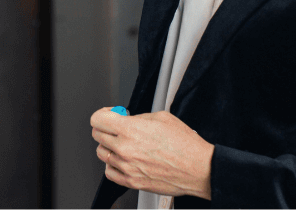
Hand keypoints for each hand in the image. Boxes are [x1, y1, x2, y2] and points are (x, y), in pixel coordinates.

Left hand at [90, 107, 213, 199]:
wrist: (198, 169)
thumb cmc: (185, 144)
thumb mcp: (161, 117)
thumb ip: (138, 117)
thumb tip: (127, 119)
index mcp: (130, 130)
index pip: (97, 119)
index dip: (103, 114)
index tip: (110, 114)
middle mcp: (124, 149)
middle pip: (97, 135)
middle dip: (106, 128)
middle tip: (118, 127)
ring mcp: (126, 167)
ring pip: (101, 153)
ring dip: (109, 146)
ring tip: (124, 144)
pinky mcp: (131, 182)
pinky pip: (109, 172)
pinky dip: (113, 165)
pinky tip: (124, 159)